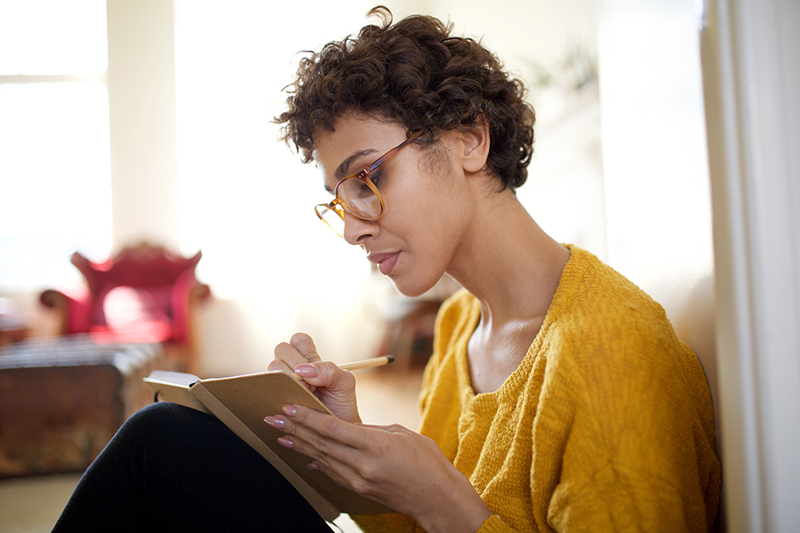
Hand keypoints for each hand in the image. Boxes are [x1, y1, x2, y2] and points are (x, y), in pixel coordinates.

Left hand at [265, 405, 491, 532]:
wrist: (437, 497)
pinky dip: (317, 461)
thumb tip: (351, 427)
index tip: (288, 406)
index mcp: (375, 444)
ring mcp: (359, 479)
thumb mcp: (401, 433)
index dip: (307, 417)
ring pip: (323, 457)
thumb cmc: (426, 460)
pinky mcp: (360, 489)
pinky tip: (305, 455)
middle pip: (320, 443)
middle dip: (294, 428)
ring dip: (300, 445)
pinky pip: (333, 472)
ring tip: (280, 434)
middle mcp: (363, 463)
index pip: (332, 428)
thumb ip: (372, 430)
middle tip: (272, 418)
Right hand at [268, 332, 360, 422]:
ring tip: (302, 397)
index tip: (311, 367)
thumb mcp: (344, 384)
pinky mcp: (273, 397)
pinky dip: (276, 393)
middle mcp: (293, 368)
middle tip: (309, 385)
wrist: (336, 433)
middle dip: (294, 365)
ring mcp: (282, 382)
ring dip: (287, 381)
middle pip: (281, 350)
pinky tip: (289, 404)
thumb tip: (302, 370)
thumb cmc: (341, 405)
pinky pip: (264, 388)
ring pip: (272, 368)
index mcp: (311, 359)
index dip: (302, 349)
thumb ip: (329, 370)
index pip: (298, 340)